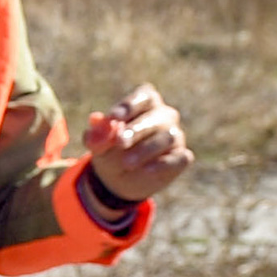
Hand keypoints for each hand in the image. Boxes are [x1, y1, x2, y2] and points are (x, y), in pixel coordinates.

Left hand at [83, 82, 192, 202]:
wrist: (120, 180)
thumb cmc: (110, 151)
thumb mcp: (99, 144)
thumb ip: (97, 132)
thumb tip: (95, 119)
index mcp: (146, 103)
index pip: (144, 96)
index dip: (129, 105)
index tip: (114, 117)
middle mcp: (164, 116)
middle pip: (155, 117)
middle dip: (136, 129)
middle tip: (119, 142)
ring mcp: (175, 136)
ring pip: (168, 137)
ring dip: (146, 149)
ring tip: (126, 163)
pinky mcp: (181, 157)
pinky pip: (180, 158)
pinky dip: (164, 164)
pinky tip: (147, 171)